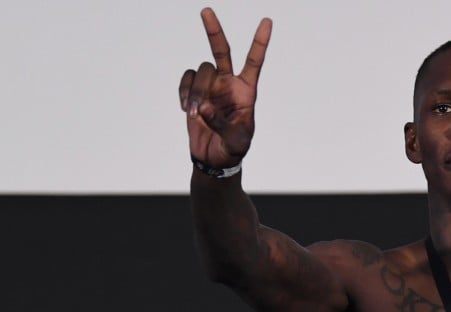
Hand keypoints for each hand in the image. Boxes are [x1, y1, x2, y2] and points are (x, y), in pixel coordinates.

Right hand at [179, 8, 271, 167]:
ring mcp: (210, 86)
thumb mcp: (236, 140)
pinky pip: (186, 79)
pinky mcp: (193, 92)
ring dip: (194, 91)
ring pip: (200, 72)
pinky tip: (186, 109)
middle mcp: (228, 83)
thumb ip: (221, 123)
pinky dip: (183, 91)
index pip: (255, 62)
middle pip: (221, 51)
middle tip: (206, 11)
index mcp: (246, 91)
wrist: (214, 158)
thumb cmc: (233, 148)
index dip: (260, 42)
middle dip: (214, 31)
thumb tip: (203, 107)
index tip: (267, 21)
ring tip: (193, 113)